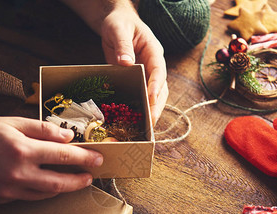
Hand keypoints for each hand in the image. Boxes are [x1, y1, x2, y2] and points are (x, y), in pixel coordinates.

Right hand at [0, 117, 102, 203]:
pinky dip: (43, 191)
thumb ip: (41, 129)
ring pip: (46, 194)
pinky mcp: (2, 199)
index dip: (84, 157)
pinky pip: (30, 197)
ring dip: (64, 188)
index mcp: (21, 149)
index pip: (62, 155)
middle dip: (80, 180)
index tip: (98, 158)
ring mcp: (9, 190)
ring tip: (74, 180)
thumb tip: (66, 136)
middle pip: (59, 182)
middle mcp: (17, 173)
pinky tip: (48, 183)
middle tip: (91, 176)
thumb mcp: (10, 122)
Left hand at [100, 6, 168, 123]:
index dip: (156, 85)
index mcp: (153, 51)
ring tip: (146, 126)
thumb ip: (122, 44)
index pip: (158, 70)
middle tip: (151, 120)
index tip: (151, 98)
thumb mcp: (118, 29)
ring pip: (154, 95)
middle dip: (157, 105)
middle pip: (161, 87)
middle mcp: (154, 64)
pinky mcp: (137, 80)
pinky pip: (141, 95)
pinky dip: (140, 107)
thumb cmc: (118, 23)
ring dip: (152, 110)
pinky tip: (135, 120)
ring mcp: (146, 74)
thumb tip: (126, 62)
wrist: (115, 24)